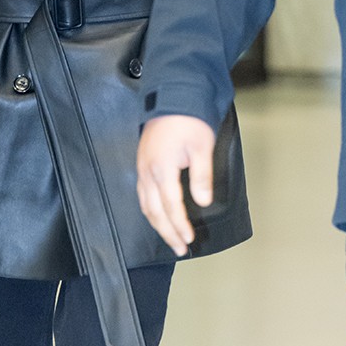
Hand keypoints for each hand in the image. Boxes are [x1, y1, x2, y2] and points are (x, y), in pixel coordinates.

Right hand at [137, 115, 215, 256]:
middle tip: (180, 248)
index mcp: (162, 168)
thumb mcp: (202, 148)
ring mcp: (142, 168)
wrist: (173, 97)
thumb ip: (201, 177)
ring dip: (157, 225)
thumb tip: (203, 202)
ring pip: (145, 205)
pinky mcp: (141, 165)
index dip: (180, 225)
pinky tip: (157, 217)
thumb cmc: (189, 120)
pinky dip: (149, 211)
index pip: (171, 206)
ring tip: (170, 238)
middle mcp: (148, 171)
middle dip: (167, 232)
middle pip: (155, 211)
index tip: (189, 239)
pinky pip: (142, 195)